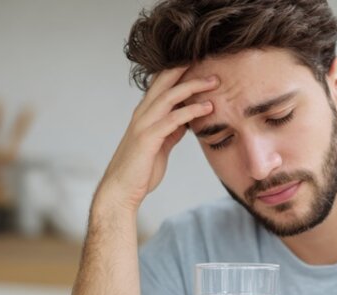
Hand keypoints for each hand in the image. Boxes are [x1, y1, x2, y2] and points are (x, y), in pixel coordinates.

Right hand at [95, 67, 218, 212]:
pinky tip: (207, 108)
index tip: (200, 61)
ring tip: (214, 82)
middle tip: (210, 63)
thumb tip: (187, 120)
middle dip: (187, 69)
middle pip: (164, 82)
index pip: (161, 84)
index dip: (178, 70)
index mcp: (145, 113)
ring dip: (193, 86)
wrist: (121, 190)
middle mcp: (142, 114)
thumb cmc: (141, 169)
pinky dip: (191, 111)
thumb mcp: (160, 144)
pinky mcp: (148, 138)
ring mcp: (143, 124)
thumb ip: (171, 130)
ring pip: (169, 96)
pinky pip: (173, 119)